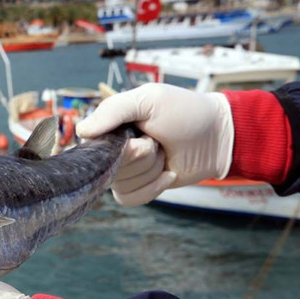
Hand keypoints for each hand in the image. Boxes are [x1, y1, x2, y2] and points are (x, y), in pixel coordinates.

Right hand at [76, 83, 233, 205]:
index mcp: (111, 125)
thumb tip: (80, 131)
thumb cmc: (185, 112)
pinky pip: (129, 198)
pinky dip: (152, 188)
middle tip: (157, 141)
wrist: (218, 137)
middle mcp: (113, 149)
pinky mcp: (138, 187)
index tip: (140, 136)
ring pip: (120, 185)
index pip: (92, 145)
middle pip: (109, 168)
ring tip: (165, 154)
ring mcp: (125, 170)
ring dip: (150, 171)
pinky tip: (168, 174)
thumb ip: (113, 110)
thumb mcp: (149, 100)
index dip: (118, 147)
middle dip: (141, 157)